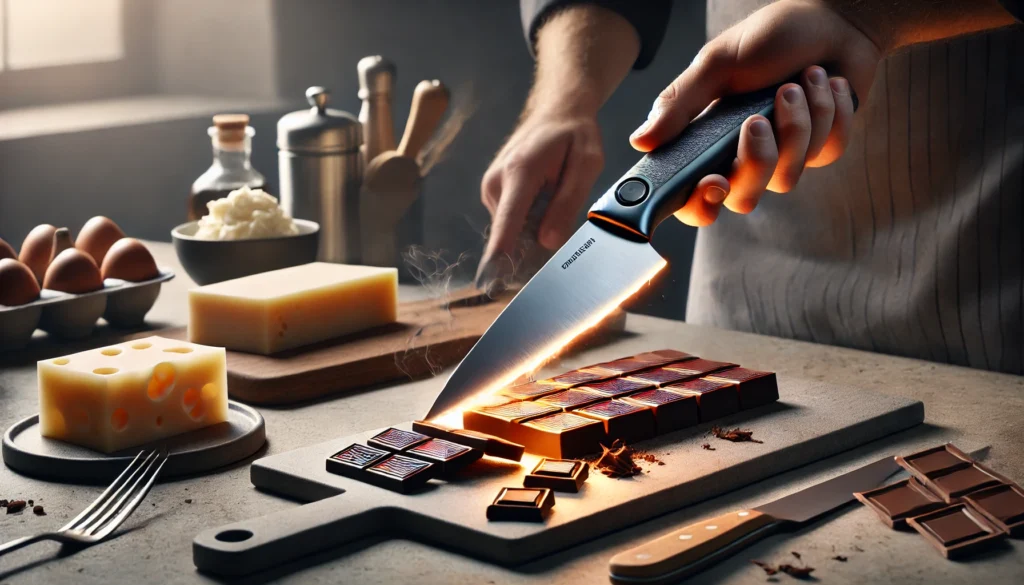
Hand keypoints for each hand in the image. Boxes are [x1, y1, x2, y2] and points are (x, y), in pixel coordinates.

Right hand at [480, 108, 603, 257]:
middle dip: (536, 237)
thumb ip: (567, 204)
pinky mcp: (492, 193)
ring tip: (554, 193)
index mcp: (520, 173)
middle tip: (562, 208)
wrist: (556, 111)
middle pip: (513, 232)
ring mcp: (490, 188)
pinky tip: (545, 196)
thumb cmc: (574, 136)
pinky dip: (529, 219)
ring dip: (535, 224)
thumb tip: (548, 243)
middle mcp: (496, 182)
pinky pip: (511, 220)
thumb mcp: (586, 165)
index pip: (507, 224)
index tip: (490, 283)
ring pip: (513, 228)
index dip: (500, 256)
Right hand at [630, 0, 882, 226]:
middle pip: (743, 198)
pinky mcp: (821, 148)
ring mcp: (783, 157)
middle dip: (756, 159)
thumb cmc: (769, 38)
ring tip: (797, 82)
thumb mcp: (716, 64)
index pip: (694, 199)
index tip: (712, 181)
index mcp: (707, 142)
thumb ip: (679, 104)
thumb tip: (640, 140)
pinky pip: (825, 152)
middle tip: (756, 119)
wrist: (830, 21)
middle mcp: (742, 157)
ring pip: (787, 176)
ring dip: (796, 123)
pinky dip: (827, 112)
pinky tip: (825, 83)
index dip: (699, 205)